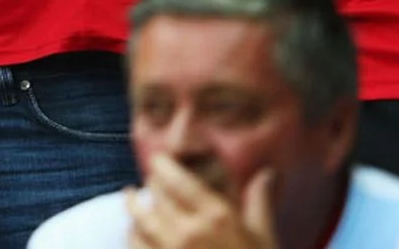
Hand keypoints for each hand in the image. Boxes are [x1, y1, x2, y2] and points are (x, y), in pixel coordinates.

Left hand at [127, 156, 276, 248]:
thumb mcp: (265, 238)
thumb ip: (259, 203)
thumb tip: (267, 173)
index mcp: (217, 217)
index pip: (177, 178)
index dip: (162, 164)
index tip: (159, 159)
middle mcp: (188, 231)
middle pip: (155, 195)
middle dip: (150, 184)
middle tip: (150, 179)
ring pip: (138, 219)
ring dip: (133, 206)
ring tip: (130, 197)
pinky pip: (134, 246)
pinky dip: (132, 235)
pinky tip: (134, 231)